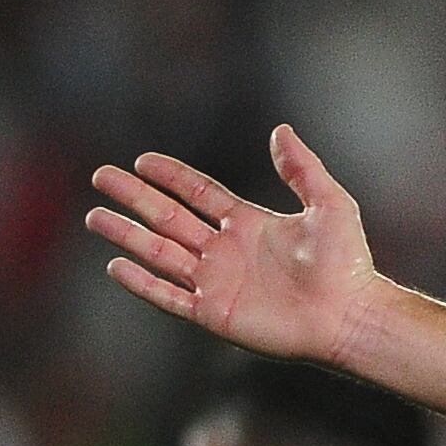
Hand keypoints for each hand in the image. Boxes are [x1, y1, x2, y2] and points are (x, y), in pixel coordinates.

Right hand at [87, 124, 383, 366]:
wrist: (349, 316)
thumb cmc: (346, 264)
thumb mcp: (329, 204)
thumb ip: (302, 169)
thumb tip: (280, 130)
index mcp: (248, 224)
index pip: (198, 195)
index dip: (170, 177)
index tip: (142, 160)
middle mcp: (226, 251)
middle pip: (169, 218)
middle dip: (134, 197)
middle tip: (101, 177)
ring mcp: (217, 283)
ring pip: (160, 253)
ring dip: (128, 234)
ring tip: (96, 216)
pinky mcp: (213, 313)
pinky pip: (168, 295)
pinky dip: (142, 282)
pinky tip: (116, 264)